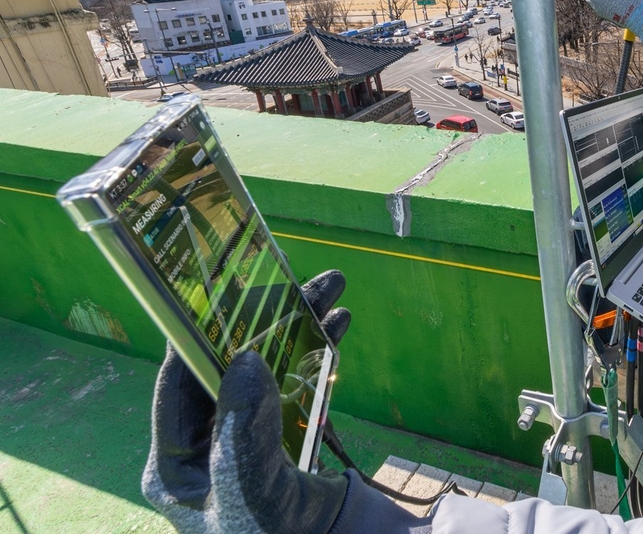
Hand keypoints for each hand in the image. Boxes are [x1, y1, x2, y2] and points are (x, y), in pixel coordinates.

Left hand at [143, 270, 353, 533]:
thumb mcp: (248, 493)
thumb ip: (241, 431)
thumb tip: (242, 358)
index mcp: (177, 463)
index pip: (177, 381)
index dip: (197, 332)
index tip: (219, 289)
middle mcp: (207, 445)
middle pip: (228, 364)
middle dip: (260, 319)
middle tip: (287, 276)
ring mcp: (249, 439)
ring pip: (268, 366)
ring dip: (297, 325)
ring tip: (329, 287)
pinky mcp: (288, 440)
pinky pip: (299, 384)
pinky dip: (318, 350)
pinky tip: (338, 323)